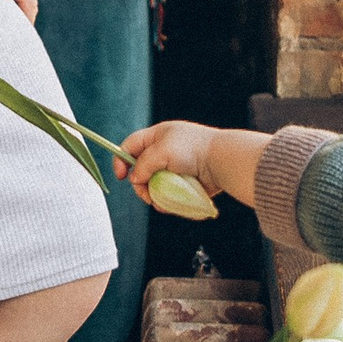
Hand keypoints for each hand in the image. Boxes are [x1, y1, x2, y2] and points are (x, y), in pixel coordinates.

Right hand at [117, 121, 268, 208]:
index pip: (130, 146)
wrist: (221, 162)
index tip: (121, 176)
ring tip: (160, 201)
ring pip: (153, 186)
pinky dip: (166, 201)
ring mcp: (174, 169)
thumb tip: (136, 179)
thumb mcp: (161, 151)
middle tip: (146, 193)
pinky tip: (169, 204)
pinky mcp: (183, 184)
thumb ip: (143, 164)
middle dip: (140, 184)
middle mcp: (164, 152)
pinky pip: (167, 195)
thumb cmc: (192, 150)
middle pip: (140, 170)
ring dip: (153, 195)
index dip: (121, 160)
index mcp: (157, 136)